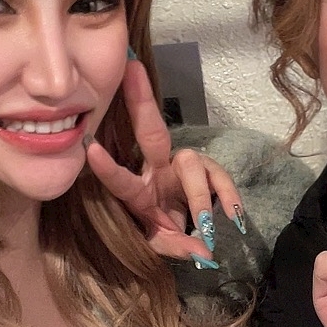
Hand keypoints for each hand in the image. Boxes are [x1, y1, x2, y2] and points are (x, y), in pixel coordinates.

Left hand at [85, 59, 243, 260]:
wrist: (190, 233)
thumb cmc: (166, 233)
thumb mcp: (164, 245)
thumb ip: (179, 249)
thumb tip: (203, 256)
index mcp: (138, 192)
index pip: (121, 181)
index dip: (107, 168)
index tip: (90, 148)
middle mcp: (159, 170)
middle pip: (152, 132)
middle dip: (140, 101)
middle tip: (132, 70)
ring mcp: (185, 167)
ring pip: (192, 165)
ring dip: (199, 196)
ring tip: (206, 224)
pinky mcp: (210, 171)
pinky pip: (221, 178)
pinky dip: (229, 197)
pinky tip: (236, 217)